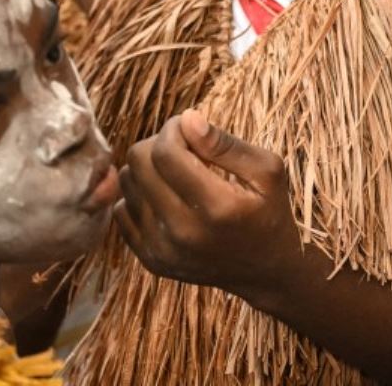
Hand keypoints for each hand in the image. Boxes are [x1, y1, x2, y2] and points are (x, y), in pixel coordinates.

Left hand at [115, 109, 300, 296]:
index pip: (165, 152)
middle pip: (138, 163)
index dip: (172, 129)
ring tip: (176, 173)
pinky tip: (165, 196)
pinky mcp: (151, 260)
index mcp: (216, 207)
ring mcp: (163, 250)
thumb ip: (225, 144)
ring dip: (148, 168)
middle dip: (157, 143)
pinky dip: (140, 196)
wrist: (265, 272)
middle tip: (183, 148)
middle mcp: (183, 232)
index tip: (189, 129)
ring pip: (126, 183)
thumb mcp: (267, 171)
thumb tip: (187, 119)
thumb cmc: (270, 211)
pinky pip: (121, 211)